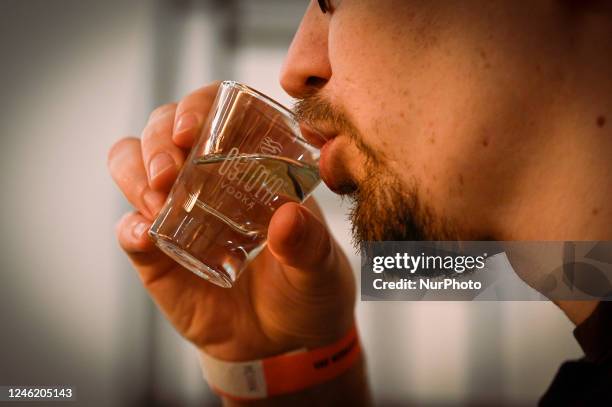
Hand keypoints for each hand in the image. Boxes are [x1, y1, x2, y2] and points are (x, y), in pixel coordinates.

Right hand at [107, 82, 355, 360]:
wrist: (285, 339)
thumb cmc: (308, 287)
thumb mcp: (320, 266)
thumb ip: (310, 245)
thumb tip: (288, 217)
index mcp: (251, 163)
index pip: (216, 111)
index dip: (197, 106)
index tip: (191, 128)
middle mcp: (207, 177)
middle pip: (162, 131)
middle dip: (157, 141)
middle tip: (171, 172)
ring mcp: (178, 212)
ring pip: (133, 166)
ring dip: (135, 174)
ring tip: (158, 201)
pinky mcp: (157, 254)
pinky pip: (129, 229)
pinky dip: (130, 227)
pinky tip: (145, 236)